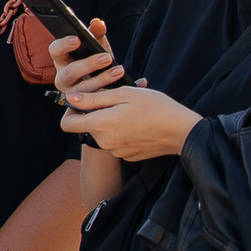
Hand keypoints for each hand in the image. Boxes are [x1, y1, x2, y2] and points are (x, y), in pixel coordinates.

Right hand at [50, 19, 124, 101]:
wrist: (103, 83)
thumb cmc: (94, 60)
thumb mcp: (95, 46)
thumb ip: (96, 34)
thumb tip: (98, 22)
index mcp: (61, 60)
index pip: (55, 50)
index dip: (64, 44)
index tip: (78, 39)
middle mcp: (63, 78)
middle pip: (70, 72)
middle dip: (88, 64)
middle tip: (107, 57)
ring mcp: (74, 94)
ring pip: (85, 89)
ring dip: (103, 80)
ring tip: (119, 70)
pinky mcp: (89, 105)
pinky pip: (105, 100)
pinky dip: (123, 90)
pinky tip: (139, 82)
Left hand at [60, 80, 199, 160]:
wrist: (182, 131)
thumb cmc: (156, 107)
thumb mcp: (124, 94)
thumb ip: (94, 98)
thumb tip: (71, 98)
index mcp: (101, 124)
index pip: (67, 124)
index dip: (70, 112)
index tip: (83, 102)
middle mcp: (105, 141)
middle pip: (87, 127)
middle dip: (96, 114)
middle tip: (116, 101)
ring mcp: (117, 151)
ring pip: (103, 134)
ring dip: (111, 122)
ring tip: (131, 111)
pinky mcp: (128, 155)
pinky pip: (117, 142)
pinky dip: (123, 132)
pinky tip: (139, 124)